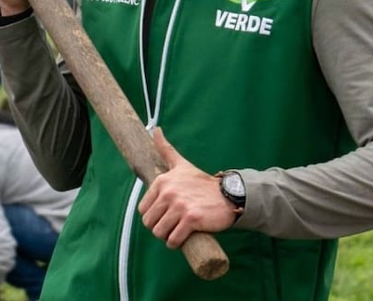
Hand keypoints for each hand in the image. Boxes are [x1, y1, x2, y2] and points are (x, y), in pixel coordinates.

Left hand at [137, 128, 239, 248]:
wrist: (229, 196)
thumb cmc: (203, 184)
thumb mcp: (182, 165)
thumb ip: (166, 149)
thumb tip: (155, 129)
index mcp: (162, 181)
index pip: (143, 209)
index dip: (153, 216)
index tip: (165, 215)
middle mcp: (169, 192)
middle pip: (149, 222)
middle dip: (159, 228)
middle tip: (171, 226)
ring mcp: (180, 206)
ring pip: (159, 232)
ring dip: (166, 237)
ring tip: (176, 232)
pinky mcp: (191, 219)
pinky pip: (173, 239)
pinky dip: (175, 243)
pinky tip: (181, 239)